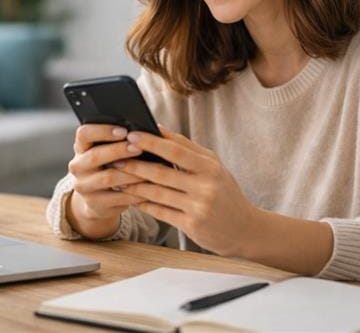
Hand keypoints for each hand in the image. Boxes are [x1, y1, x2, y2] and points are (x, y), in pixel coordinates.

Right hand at [65, 124, 145, 238]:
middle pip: (95, 156)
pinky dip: (136, 191)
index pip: (84, 133)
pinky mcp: (94, 204)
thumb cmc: (109, 167)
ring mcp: (84, 187)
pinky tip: (150, 186)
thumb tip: (144, 132)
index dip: (103, 131)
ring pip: (108, 178)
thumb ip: (118, 141)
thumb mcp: (106, 152)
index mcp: (80, 147)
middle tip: (139, 148)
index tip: (124, 131)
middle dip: (119, 150)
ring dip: (131, 172)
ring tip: (150, 167)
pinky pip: (118, 197)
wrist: (97, 200)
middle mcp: (77, 166)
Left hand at [115, 125, 258, 255]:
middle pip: (162, 172)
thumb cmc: (224, 192)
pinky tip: (131, 197)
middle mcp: (205, 186)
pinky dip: (144, 203)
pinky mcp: (191, 225)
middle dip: (135, 164)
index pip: (175, 150)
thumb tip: (158, 129)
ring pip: (157, 193)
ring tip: (117, 177)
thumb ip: (187, 149)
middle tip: (114, 157)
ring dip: (134, 185)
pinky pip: (160, 212)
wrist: (244, 229)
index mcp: (210, 167)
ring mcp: (198, 207)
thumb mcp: (213, 167)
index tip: (131, 134)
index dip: (151, 142)